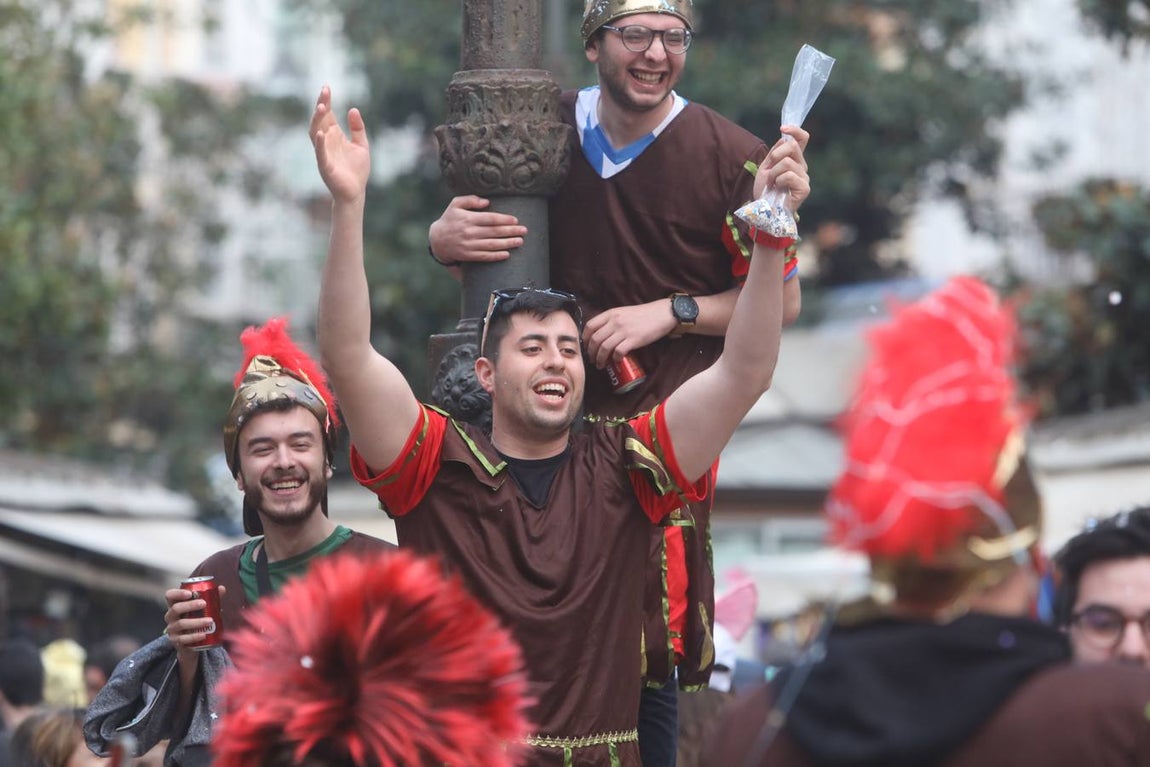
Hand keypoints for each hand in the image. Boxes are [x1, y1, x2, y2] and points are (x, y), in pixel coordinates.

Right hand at [163, 585, 226, 657]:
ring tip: (210, 620)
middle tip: (204, 603)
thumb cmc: (196, 620)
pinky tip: (204, 634)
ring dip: (196, 621)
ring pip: (181, 624)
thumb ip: (211, 598)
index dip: (178, 593)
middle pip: (175, 608)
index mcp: (175, 605)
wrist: (192, 643)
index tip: (190, 593)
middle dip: (190, 605)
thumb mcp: (202, 609)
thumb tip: (221, 588)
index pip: (170, 595)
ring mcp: (172, 629)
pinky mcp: (176, 641)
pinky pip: (184, 638)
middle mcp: (171, 616)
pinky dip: (194, 636)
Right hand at [309, 86, 370, 203]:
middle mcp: (327, 142)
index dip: (326, 101)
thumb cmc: (356, 170)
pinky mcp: (325, 166)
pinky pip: (320, 153)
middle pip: (320, 120)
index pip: (328, 115)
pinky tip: (320, 133)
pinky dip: (319, 144)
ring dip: (317, 120)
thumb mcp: (361, 145)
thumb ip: (358, 128)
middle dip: (321, 106)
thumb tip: (353, 109)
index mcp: (335, 136)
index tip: (326, 87)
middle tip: (324, 92)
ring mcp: (324, 153)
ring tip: (322, 107)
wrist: (355, 192)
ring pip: (316, 133)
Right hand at [428, 196, 526, 263]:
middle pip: (494, 232)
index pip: (490, 219)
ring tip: (520, 241)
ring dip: (508, 243)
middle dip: (511, 231)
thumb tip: (487, 201)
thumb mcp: (455, 204)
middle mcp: (469, 232)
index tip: (515, 220)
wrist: (437, 239)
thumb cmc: (450, 219)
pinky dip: (496, 256)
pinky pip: (484, 256)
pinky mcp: (468, 255)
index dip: (504, 219)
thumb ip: (470, 199)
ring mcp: (469, 245)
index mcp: (468, 218)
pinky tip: (507, 254)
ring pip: (492, 245)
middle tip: (524, 230)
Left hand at [583, 300, 676, 368]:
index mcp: (611, 313)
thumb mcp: (623, 312)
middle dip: (591, 353)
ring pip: (604, 348)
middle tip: (592, 360)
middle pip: (595, 339)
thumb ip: (611, 320)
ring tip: (601, 365)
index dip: (585, 338)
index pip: (590, 326)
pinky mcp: (634, 339)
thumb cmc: (643, 314)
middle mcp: (615, 321)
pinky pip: (618, 352)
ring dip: (600, 359)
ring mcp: (624, 330)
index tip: (586, 347)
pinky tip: (617, 361)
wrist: (662, 313)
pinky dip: (615, 359)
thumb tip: (600, 334)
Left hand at [754, 125, 810, 208]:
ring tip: (772, 183)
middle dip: (775, 155)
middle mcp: (802, 167)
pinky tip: (777, 188)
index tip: (783, 128)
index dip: (795, 130)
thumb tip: (785, 138)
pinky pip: (789, 175)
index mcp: (794, 160)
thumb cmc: (765, 190)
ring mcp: (804, 177)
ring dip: (774, 172)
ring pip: (787, 162)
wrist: (763, 209)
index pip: (802, 139)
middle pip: (792, 146)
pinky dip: (778, 180)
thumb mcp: (766, 167)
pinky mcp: (804, 188)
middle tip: (769, 170)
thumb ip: (775, 152)